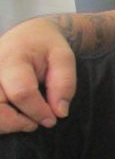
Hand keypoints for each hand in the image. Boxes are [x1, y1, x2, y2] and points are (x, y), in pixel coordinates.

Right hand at [0, 18, 75, 132]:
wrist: (26, 34)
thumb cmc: (46, 46)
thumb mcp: (64, 57)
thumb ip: (64, 84)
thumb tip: (60, 112)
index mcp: (12, 59)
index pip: (21, 92)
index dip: (37, 111)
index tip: (52, 119)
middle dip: (17, 122)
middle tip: (36, 123)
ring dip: (5, 124)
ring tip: (25, 122)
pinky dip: (0, 121)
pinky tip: (13, 119)